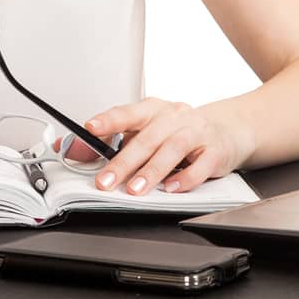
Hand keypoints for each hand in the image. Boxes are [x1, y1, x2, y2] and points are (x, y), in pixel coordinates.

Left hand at [84, 98, 252, 195]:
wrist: (226, 129)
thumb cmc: (179, 131)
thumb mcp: (146, 131)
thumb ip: (111, 141)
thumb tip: (72, 149)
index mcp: (153, 110)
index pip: (127, 113)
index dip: (108, 120)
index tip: (90, 129)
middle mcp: (174, 117)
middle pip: (147, 137)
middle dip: (124, 161)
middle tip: (105, 181)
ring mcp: (196, 132)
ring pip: (173, 149)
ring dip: (152, 171)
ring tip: (136, 189)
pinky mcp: (215, 150)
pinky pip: (201, 164)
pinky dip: (185, 178)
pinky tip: (171, 189)